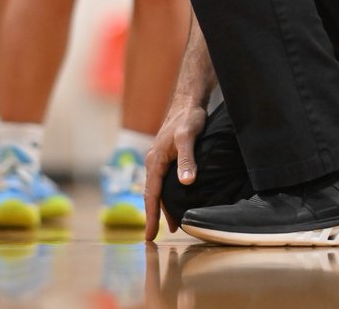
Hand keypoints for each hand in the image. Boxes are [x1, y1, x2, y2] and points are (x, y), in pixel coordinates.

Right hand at [143, 99, 207, 240]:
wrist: (188, 100)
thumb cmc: (188, 118)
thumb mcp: (188, 137)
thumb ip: (187, 160)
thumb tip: (186, 183)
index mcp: (155, 160)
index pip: (151, 194)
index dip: (150, 216)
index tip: (149, 236)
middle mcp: (153, 161)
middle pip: (152, 194)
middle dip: (154, 215)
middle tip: (156, 237)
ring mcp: (159, 158)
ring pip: (158, 187)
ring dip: (162, 206)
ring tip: (170, 225)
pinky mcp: (166, 155)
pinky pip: (163, 180)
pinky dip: (167, 194)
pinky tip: (176, 200)